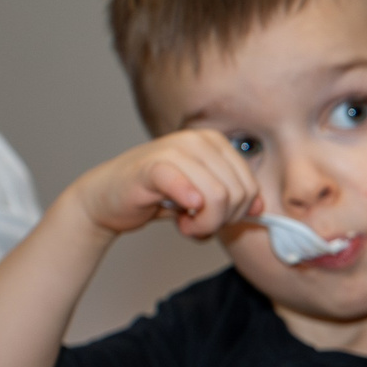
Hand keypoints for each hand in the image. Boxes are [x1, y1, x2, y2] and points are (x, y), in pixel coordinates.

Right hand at [67, 129, 260, 239]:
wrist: (107, 199)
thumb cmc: (156, 196)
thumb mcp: (204, 197)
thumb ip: (232, 198)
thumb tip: (260, 208)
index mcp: (215, 143)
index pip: (250, 186)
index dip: (236, 214)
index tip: (212, 219)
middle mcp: (198, 140)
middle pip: (237, 193)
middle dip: (220, 221)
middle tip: (197, 226)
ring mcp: (175, 149)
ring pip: (219, 197)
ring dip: (205, 224)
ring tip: (185, 224)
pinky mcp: (152, 166)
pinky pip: (188, 190)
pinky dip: (189, 213)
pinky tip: (178, 216)